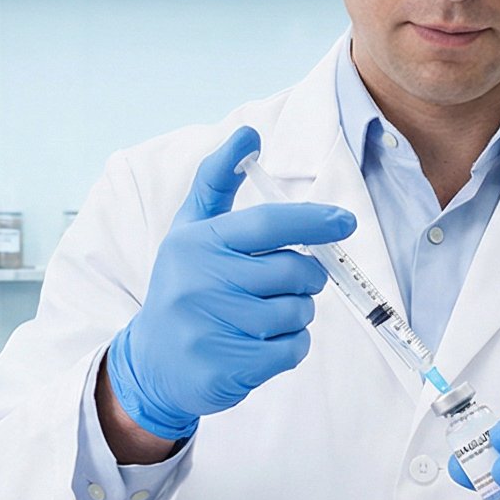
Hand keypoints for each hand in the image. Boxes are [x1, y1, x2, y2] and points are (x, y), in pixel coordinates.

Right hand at [105, 127, 355, 442]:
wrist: (153, 363)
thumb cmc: (184, 286)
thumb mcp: (190, 230)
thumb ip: (217, 181)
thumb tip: (250, 133)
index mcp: (198, 243)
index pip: (267, 224)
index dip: (313, 221)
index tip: (346, 222)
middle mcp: (202, 282)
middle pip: (294, 272)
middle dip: (306, 277)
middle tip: (286, 283)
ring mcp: (213, 326)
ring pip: (298, 312)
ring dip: (297, 313)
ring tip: (265, 315)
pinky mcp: (229, 366)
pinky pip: (293, 349)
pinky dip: (292, 346)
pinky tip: (263, 343)